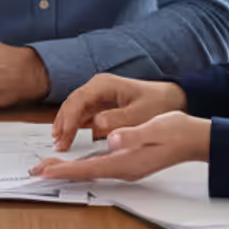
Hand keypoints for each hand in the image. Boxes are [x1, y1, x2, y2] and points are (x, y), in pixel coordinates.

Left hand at [29, 111, 209, 182]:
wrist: (195, 139)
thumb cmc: (177, 131)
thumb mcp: (155, 128)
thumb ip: (133, 134)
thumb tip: (113, 139)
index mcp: (127, 162)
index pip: (88, 168)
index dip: (65, 169)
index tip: (44, 169)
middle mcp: (124, 169)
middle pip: (85, 173)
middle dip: (60, 171)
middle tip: (35, 170)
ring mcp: (127, 168)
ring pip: (91, 171)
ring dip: (69, 169)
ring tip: (48, 167)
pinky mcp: (129, 163)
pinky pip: (99, 167)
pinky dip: (82, 165)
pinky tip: (75, 162)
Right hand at [48, 74, 187, 150]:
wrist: (170, 98)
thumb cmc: (157, 104)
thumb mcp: (140, 114)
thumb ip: (118, 119)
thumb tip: (96, 124)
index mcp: (105, 85)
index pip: (79, 100)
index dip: (69, 119)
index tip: (65, 135)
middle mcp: (98, 85)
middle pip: (73, 103)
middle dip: (63, 123)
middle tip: (58, 143)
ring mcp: (98, 93)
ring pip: (75, 107)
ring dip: (66, 124)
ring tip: (59, 142)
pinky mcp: (101, 101)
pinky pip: (83, 111)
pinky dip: (75, 124)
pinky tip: (69, 135)